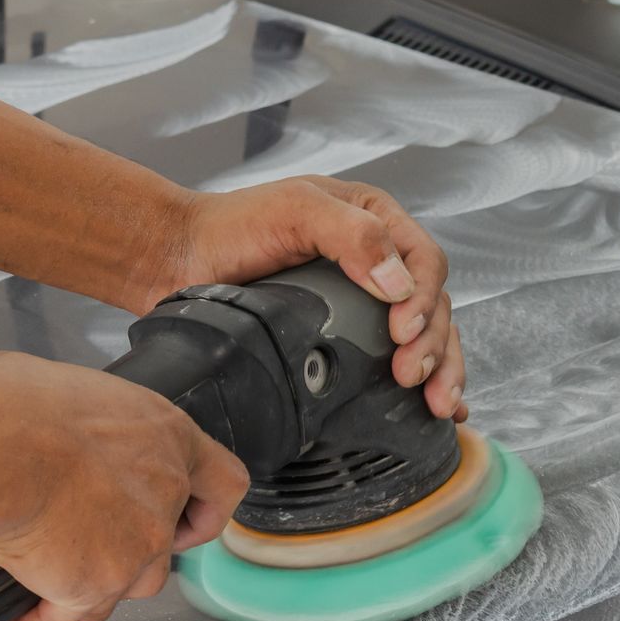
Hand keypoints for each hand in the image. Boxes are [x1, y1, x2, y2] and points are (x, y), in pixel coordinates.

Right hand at [0, 352, 248, 620]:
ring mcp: (133, 550)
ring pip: (121, 590)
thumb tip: (60, 434)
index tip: (187, 522)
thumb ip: (91, 427)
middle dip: (125, 555)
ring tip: (41, 577)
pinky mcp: (91, 587)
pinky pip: (64, 618)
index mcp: (166, 437)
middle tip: (80, 542)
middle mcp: (162, 498)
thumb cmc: (16, 404)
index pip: (222, 483)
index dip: (204, 511)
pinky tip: (15, 618)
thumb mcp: (70, 391)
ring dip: (87, 590)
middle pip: (162, 550)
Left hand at [162, 178, 467, 421]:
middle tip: (412, 376)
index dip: (423, 299)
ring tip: (438, 403)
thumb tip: (398, 284)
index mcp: (374, 221)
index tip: (403, 332)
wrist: (180, 259)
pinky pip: (392, 359)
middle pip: (432, 306)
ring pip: (424, 336)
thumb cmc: (231, 226)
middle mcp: (376, 260)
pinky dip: (420, 382)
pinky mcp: (343, 338)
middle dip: (435, 346)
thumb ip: (351, 235)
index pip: (424, 261)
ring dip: (438, 370)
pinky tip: (434, 411)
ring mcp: (362, 303)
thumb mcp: (296, 210)